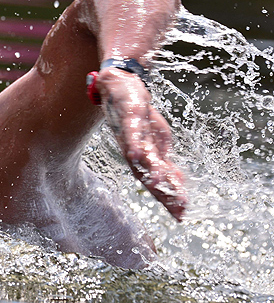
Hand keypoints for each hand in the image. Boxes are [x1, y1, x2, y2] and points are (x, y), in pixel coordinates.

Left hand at [97, 67, 186, 220]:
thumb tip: (177, 184)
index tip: (181, 216)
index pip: (157, 182)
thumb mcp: (157, 142)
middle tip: (177, 208)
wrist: (120, 86)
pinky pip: (131, 131)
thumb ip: (163, 163)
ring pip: (140, 156)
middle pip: (148, 175)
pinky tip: (136, 154)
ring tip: (158, 186)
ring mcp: (131, 134)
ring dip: (149, 171)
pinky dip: (133, 143)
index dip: (168, 198)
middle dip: (162, 192)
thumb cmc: (138, 117)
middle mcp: (135, 150)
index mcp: (144, 157)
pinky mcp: (130, 116)